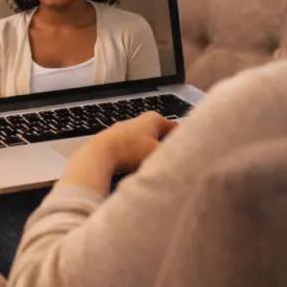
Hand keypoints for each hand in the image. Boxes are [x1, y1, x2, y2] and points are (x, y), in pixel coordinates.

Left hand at [57, 112, 178, 193]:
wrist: (99, 155)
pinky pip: (134, 150)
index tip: (187, 154)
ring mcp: (127, 130)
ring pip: (147, 144)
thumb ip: (173, 154)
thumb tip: (185, 159)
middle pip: (162, 137)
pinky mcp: (117, 141)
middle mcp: (140, 121)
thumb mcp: (158, 153)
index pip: (177, 129)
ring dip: (151, 155)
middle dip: (166, 149)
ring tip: (153, 167)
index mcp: (153, 119)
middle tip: (169, 162)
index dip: (183, 142)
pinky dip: (137, 157)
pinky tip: (137, 167)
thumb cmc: (128, 151)